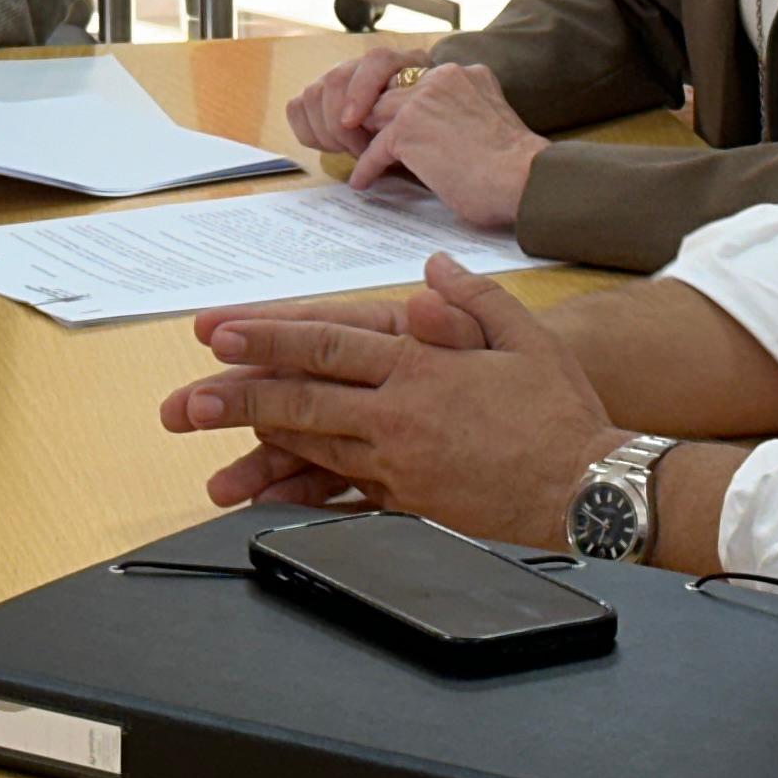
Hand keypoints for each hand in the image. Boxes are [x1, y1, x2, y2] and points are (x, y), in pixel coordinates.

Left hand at [161, 253, 614, 540]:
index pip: (329, 346)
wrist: (591, 494)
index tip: (219, 334)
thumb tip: (432, 271)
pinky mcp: (411, 507)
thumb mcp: (526, 339)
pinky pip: (345, 500)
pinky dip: (304, 495)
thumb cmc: (563, 415)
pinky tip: (270, 499)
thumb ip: (473, 299)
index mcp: (421, 369)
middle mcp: (400, 418)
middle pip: (304, 403)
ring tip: (211, 449)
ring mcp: (401, 468)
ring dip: (258, 448)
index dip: (269, 339)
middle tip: (186, 400)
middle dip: (238, 398)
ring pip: (314, 451)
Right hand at [286, 42, 428, 156]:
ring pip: (313, 94)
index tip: (352, 122)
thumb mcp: (427, 126)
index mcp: (402, 63)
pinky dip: (308, 130)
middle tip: (360, 153)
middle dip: (340, 123)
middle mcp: (365, 64)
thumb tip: (386, 145)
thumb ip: (412, 126)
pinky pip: (296, 108)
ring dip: (325, 130)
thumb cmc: (423, 128)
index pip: (375, 61)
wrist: (416, 124)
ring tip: (347, 150)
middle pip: (336, 79)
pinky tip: (330, 146)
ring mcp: (338, 77)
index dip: (360, 89)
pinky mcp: (319, 94)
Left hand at [344, 59, 547, 233]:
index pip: (418, 80)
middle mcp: (442, 77)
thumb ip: (461, 111)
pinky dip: (366, 167)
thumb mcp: (489, 118)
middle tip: (367, 138)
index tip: (393, 121)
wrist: (525, 179)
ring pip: (376, 114)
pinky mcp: (406, 130)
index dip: (404, 102)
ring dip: (366, 138)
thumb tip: (439, 132)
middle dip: (379, 116)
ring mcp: (421, 101)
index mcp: (466, 73)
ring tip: (357, 155)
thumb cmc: (516, 165)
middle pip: (391, 91)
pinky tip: (363, 181)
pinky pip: (375, 148)